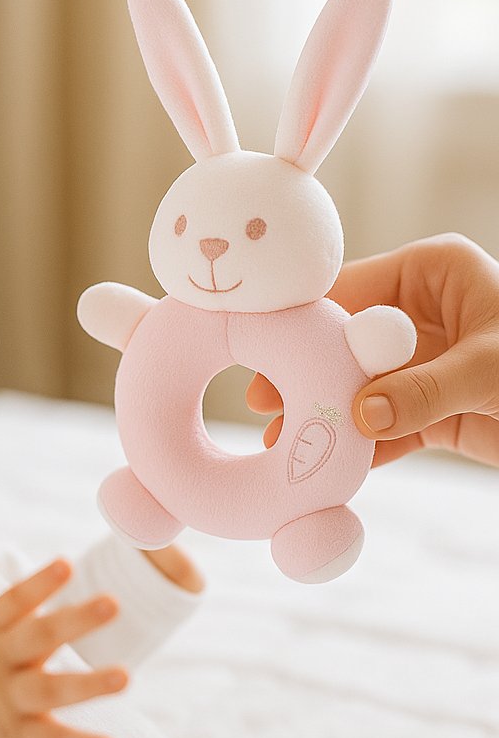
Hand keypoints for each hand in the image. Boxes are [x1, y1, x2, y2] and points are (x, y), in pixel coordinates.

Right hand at [0, 558, 127, 737]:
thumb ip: (19, 618)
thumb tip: (60, 573)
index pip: (13, 603)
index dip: (39, 584)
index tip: (66, 564)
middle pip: (37, 637)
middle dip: (75, 620)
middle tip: (112, 603)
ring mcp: (6, 701)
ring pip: (49, 690)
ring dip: (89, 684)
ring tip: (125, 677)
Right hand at [247, 233, 498, 466]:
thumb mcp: (494, 369)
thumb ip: (426, 389)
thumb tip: (362, 415)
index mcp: (432, 273)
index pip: (350, 289)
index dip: (305, 321)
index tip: (263, 347)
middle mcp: (419, 313)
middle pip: (342, 342)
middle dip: (305, 375)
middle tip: (265, 403)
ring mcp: (421, 362)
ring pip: (356, 388)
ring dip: (325, 416)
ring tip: (284, 442)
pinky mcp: (429, 409)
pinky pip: (383, 426)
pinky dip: (359, 447)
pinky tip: (328, 464)